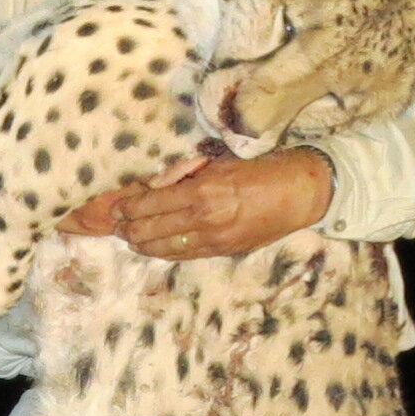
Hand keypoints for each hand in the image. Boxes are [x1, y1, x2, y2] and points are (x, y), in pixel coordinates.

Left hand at [61, 147, 331, 260]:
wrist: (300, 193)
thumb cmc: (261, 168)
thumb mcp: (219, 160)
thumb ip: (182, 174)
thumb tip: (150, 187)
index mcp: (203, 191)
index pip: (149, 204)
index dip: (126, 208)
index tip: (114, 206)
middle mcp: (205, 220)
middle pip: (149, 231)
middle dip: (127, 229)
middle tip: (116, 224)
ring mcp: (214, 240)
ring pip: (162, 248)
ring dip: (141, 243)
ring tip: (130, 236)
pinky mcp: (223, 252)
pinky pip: (183, 255)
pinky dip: (164, 250)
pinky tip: (154, 246)